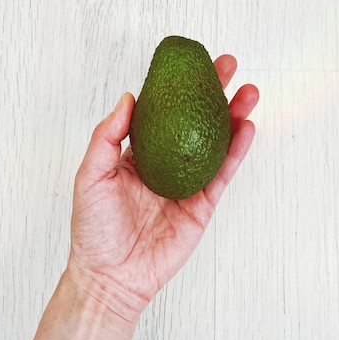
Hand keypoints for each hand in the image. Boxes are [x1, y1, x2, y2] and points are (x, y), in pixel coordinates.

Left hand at [67, 55, 258, 321]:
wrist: (111, 275)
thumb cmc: (94, 228)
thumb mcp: (90, 174)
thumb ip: (107, 136)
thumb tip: (128, 97)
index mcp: (140, 153)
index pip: (164, 112)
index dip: (179, 87)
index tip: (191, 64)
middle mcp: (168, 163)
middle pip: (196, 121)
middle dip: (213, 92)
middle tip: (228, 66)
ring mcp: (188, 182)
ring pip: (216, 143)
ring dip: (233, 116)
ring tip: (248, 91)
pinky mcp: (203, 204)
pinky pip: (223, 173)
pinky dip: (237, 150)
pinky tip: (247, 127)